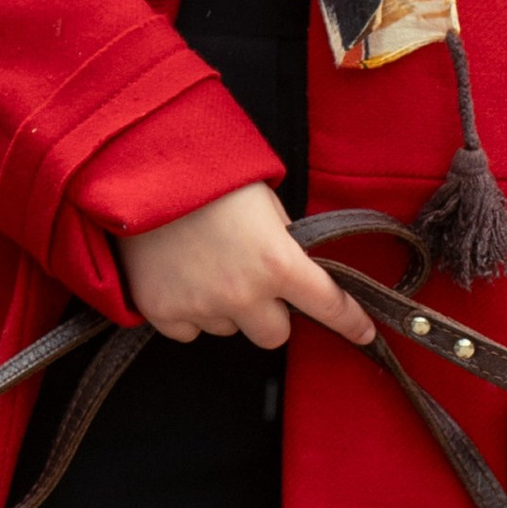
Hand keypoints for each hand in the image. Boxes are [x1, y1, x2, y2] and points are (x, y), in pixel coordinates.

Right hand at [118, 184, 375, 351]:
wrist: (142, 172)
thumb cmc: (209, 179)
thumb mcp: (265, 204)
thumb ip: (285, 243)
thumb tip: (295, 271)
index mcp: (278, 262)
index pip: (327, 304)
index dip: (350, 321)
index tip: (364, 333)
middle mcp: (244, 294)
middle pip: (274, 335)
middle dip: (268, 313)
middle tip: (250, 281)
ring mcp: (202, 307)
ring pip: (228, 329)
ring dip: (224, 308)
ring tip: (204, 265)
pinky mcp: (164, 313)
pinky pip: (189, 331)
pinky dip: (187, 311)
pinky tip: (179, 276)